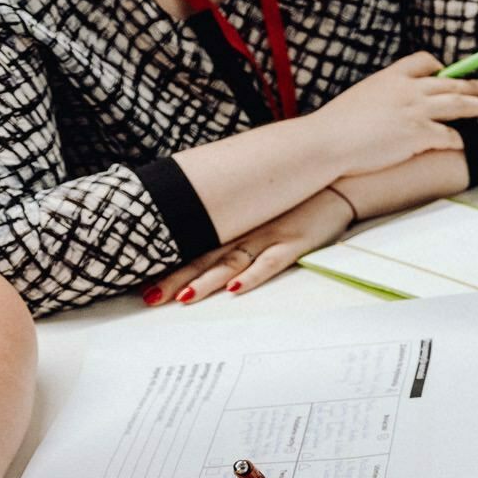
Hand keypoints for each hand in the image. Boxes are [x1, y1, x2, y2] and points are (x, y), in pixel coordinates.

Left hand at [150, 189, 353, 305]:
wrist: (335, 179)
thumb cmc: (297, 199)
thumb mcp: (262, 210)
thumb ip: (239, 224)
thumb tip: (215, 241)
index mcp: (233, 225)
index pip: (192, 248)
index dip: (167, 265)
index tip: (142, 282)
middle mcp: (244, 231)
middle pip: (203, 258)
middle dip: (175, 278)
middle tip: (150, 297)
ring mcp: (268, 236)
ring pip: (229, 262)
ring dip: (206, 281)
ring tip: (183, 298)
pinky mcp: (293, 242)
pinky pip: (269, 263)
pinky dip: (250, 276)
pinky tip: (233, 289)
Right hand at [305, 52, 477, 179]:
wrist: (328, 141)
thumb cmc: (337, 126)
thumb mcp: (362, 98)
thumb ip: (383, 97)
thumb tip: (391, 107)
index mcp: (391, 77)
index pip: (424, 61)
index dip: (440, 68)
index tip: (449, 73)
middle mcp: (407, 90)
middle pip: (450, 82)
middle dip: (474, 84)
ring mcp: (415, 111)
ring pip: (458, 103)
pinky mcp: (419, 135)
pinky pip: (449, 135)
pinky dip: (458, 140)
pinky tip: (462, 144)